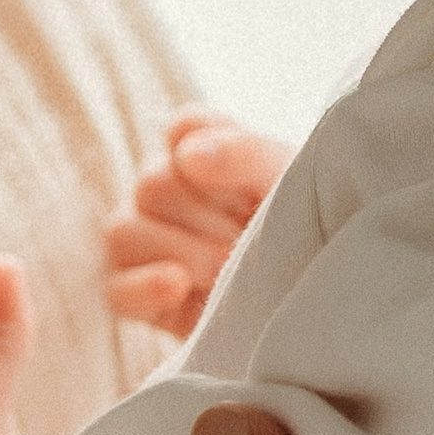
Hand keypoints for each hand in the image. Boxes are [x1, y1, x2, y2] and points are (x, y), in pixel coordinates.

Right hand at [104, 108, 289, 337]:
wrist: (318, 307)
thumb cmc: (310, 236)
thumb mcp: (292, 187)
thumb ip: (246, 155)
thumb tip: (189, 154)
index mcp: (212, 153)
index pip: (187, 127)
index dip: (208, 144)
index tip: (240, 177)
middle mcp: (169, 190)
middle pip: (152, 181)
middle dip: (206, 216)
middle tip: (248, 240)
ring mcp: (145, 242)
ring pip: (124, 231)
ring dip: (183, 252)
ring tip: (227, 271)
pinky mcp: (136, 295)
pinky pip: (115, 289)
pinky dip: (144, 286)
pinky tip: (178, 286)